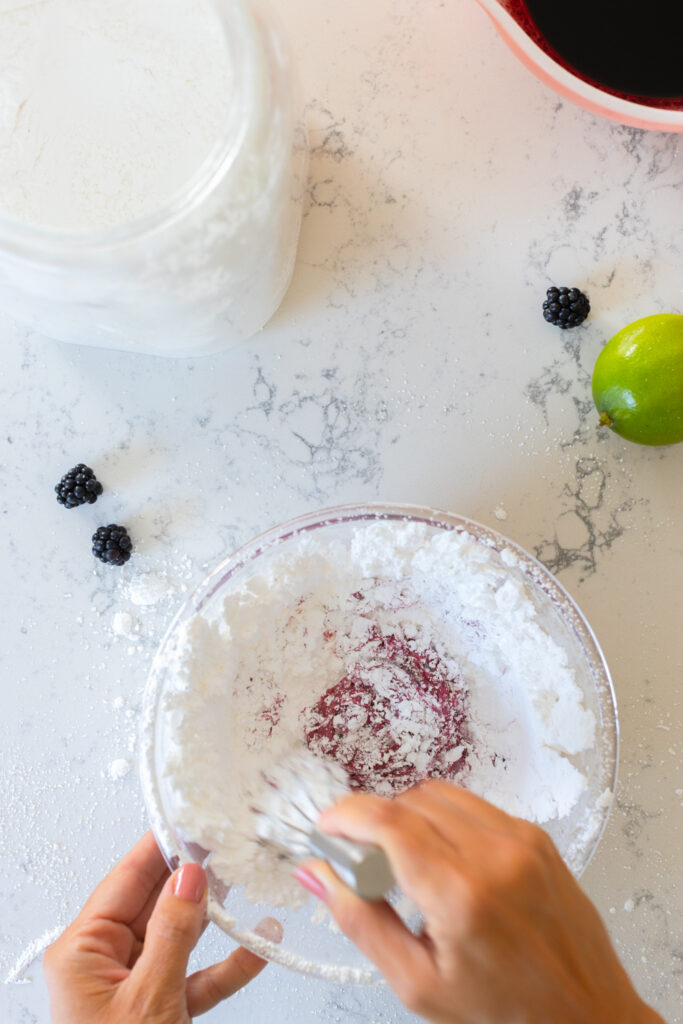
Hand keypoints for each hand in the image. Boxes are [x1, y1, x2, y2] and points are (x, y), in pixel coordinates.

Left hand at [44, 831, 279, 1022]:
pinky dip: (229, 962)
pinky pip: (198, 976)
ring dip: (218, 916)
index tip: (192, 817)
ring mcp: (133, 987)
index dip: (162, 846)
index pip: (127, 879)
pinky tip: (260, 943)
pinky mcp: (160, 1010)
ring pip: (181, 936)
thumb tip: (190, 873)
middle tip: (229, 842)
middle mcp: (104, 963)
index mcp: (83, 951)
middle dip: (195, 875)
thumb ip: (173, 932)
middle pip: (155, 902)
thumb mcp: (149, 999)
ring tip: (247, 882)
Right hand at [296, 782, 662, 1023]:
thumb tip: (317, 874)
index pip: (388, 822)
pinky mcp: (534, 835)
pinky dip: (443, 820)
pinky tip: (444, 860)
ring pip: (437, 794)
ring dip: (407, 816)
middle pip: (408, 802)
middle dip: (374, 822)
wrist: (586, 1014)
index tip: (327, 826)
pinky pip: (470, 804)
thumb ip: (360, 922)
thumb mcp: (418, 984)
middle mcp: (494, 854)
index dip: (347, 815)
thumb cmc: (507, 1010)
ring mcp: (520, 838)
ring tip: (405, 865)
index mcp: (462, 895)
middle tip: (364, 863)